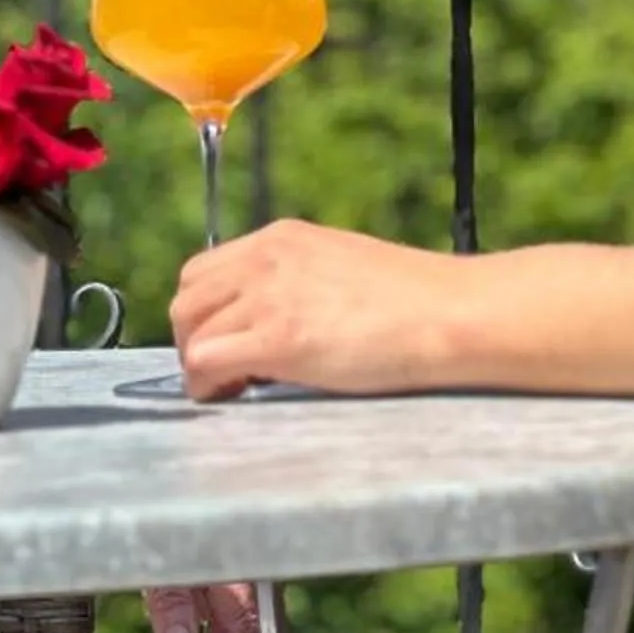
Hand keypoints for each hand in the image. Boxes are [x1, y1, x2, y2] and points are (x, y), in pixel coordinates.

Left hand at [173, 218, 462, 398]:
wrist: (448, 313)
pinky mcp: (279, 338)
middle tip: (227, 372)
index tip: (229, 343)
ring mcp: (270, 295)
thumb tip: (270, 319)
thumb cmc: (410, 301)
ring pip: (189, 330)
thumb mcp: (340, 267)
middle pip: (186, 298)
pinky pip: (205, 361)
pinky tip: (240, 394)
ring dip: (200, 365)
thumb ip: (298, 282)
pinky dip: (208, 385)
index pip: (204, 271)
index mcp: (282, 238)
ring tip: (236, 387)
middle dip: (195, 339)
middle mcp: (266, 257)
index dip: (207, 314)